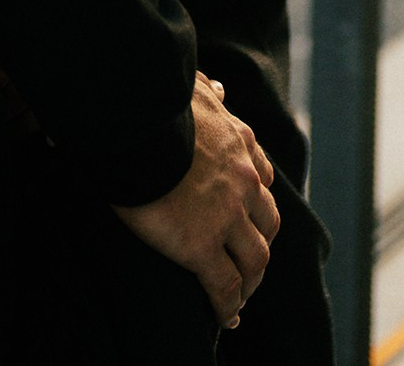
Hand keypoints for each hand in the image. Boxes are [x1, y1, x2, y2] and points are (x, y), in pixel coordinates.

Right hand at [114, 75, 277, 326]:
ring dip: (251, 280)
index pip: (261, 175)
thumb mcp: (191, 87)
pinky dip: (229, 306)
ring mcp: (226, 216)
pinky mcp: (202, 247)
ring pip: (255, 259)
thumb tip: (220, 87)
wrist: (137, 124)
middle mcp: (243, 180)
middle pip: (266, 221)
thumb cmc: (154, 102)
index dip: (256, 199)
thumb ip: (208, 92)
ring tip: (240, 297)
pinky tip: (226, 317)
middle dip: (260, 242)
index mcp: (238, 143)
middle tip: (248, 260)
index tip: (248, 214)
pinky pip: (225, 286)